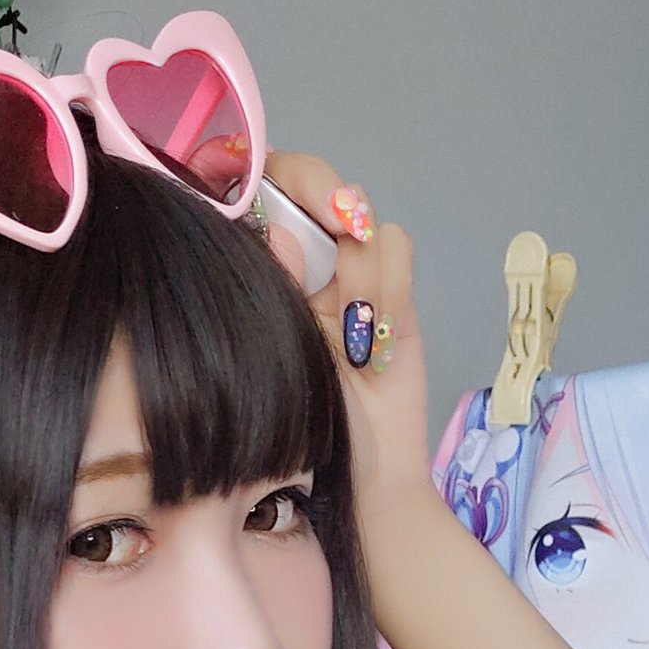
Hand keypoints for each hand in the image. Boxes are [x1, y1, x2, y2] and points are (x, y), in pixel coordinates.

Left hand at [260, 148, 433, 551]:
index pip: (251, 187)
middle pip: (309, 179)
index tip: (262, 193)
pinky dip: (388, 287)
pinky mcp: (393, 289)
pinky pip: (396, 247)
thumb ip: (270, 290)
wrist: (362, 477)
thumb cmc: (294, 427)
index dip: (261, 172)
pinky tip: (377, 341)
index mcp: (256, 269)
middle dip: (322, 194)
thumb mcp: (269, 354)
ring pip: (361, 218)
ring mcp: (349, 272)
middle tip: (337, 224)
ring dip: (360, 271)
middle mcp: (299, 260)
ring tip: (357, 338)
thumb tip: (272, 232)